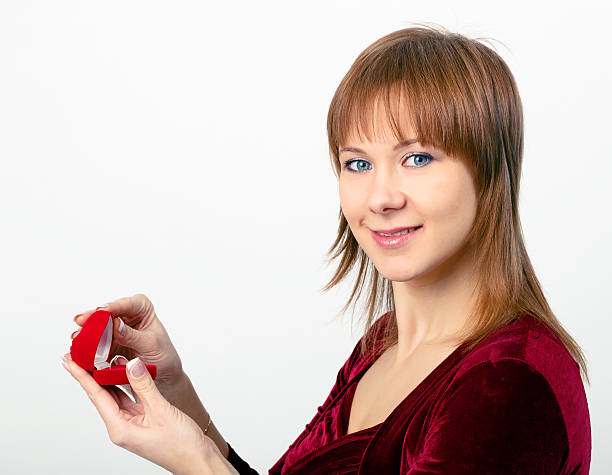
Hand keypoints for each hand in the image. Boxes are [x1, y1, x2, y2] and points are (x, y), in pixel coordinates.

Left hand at [62, 353, 217, 474]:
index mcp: (120, 428)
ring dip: (110, 376)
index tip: (69, 361)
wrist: (198, 460)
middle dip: (91, 374)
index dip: (82, 376)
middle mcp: (123, 426)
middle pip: (102, 394)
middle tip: (81, 353)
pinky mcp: (146, 419)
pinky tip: (126, 369)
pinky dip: (129, 382)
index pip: (96, 396)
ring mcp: (134, 422)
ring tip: (99, 356)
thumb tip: (130, 364)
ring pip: (118, 394)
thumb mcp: (160, 411)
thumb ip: (144, 385)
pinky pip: (132, 397)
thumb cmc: (181, 445)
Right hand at [71, 294, 183, 403]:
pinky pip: (94, 344)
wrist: (163, 375)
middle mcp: (126, 316)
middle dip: (93, 318)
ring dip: (86, 333)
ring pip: (97, 328)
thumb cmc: (163, 355)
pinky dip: (87, 348)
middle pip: (107, 313)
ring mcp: (115, 329)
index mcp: (142, 309)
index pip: (127, 304)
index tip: (102, 310)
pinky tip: (79, 351)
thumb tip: (116, 325)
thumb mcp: (150, 344)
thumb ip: (133, 335)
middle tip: (80, 321)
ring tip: (76, 339)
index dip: (113, 306)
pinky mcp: (107, 344)